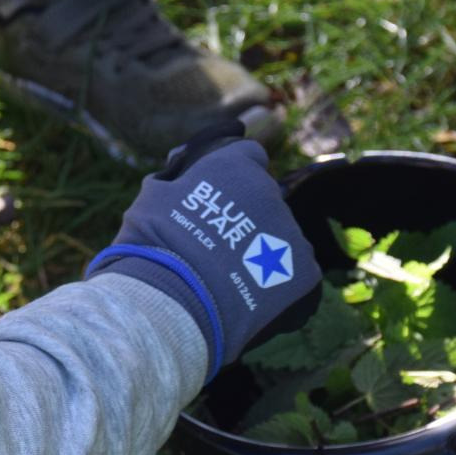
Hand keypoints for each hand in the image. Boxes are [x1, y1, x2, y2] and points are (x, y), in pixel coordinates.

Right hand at [88, 127, 319, 381]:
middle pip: (264, 199)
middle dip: (246, 214)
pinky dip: (275, 281)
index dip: (235, 174)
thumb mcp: (152, 197)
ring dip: (259, 248)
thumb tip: (174, 175)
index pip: (249, 155)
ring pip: (279, 236)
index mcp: (235, 167)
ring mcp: (290, 231)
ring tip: (230, 275)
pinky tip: (250, 294)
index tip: (221, 191)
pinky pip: (293, 270)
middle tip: (218, 242)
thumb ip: (172, 181)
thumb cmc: (155, 243)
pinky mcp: (303, 269)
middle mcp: (269, 192)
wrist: (175, 298)